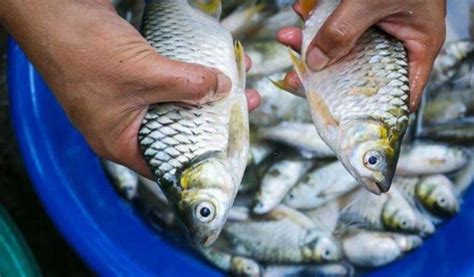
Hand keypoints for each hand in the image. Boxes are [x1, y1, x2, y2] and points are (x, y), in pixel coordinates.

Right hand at [1, 0, 259, 176]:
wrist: (55, 9)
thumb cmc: (84, 50)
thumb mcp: (143, 73)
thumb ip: (187, 85)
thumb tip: (224, 89)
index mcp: (119, 141)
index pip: (167, 163)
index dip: (201, 156)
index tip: (231, 143)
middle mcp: (125, 124)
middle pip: (178, 128)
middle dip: (211, 116)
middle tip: (243, 106)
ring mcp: (127, 99)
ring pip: (175, 101)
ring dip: (204, 91)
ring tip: (237, 80)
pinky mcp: (131, 76)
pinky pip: (167, 81)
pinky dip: (188, 74)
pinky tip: (211, 64)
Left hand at [277, 0, 445, 110]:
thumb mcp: (371, 2)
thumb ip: (343, 31)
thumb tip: (313, 63)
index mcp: (417, 45)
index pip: (397, 90)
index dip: (369, 106)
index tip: (337, 115)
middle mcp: (398, 40)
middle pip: (358, 69)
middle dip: (322, 70)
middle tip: (293, 76)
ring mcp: (380, 25)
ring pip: (342, 45)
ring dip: (311, 40)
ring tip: (286, 37)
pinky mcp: (363, 10)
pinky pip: (337, 22)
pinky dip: (317, 18)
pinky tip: (300, 10)